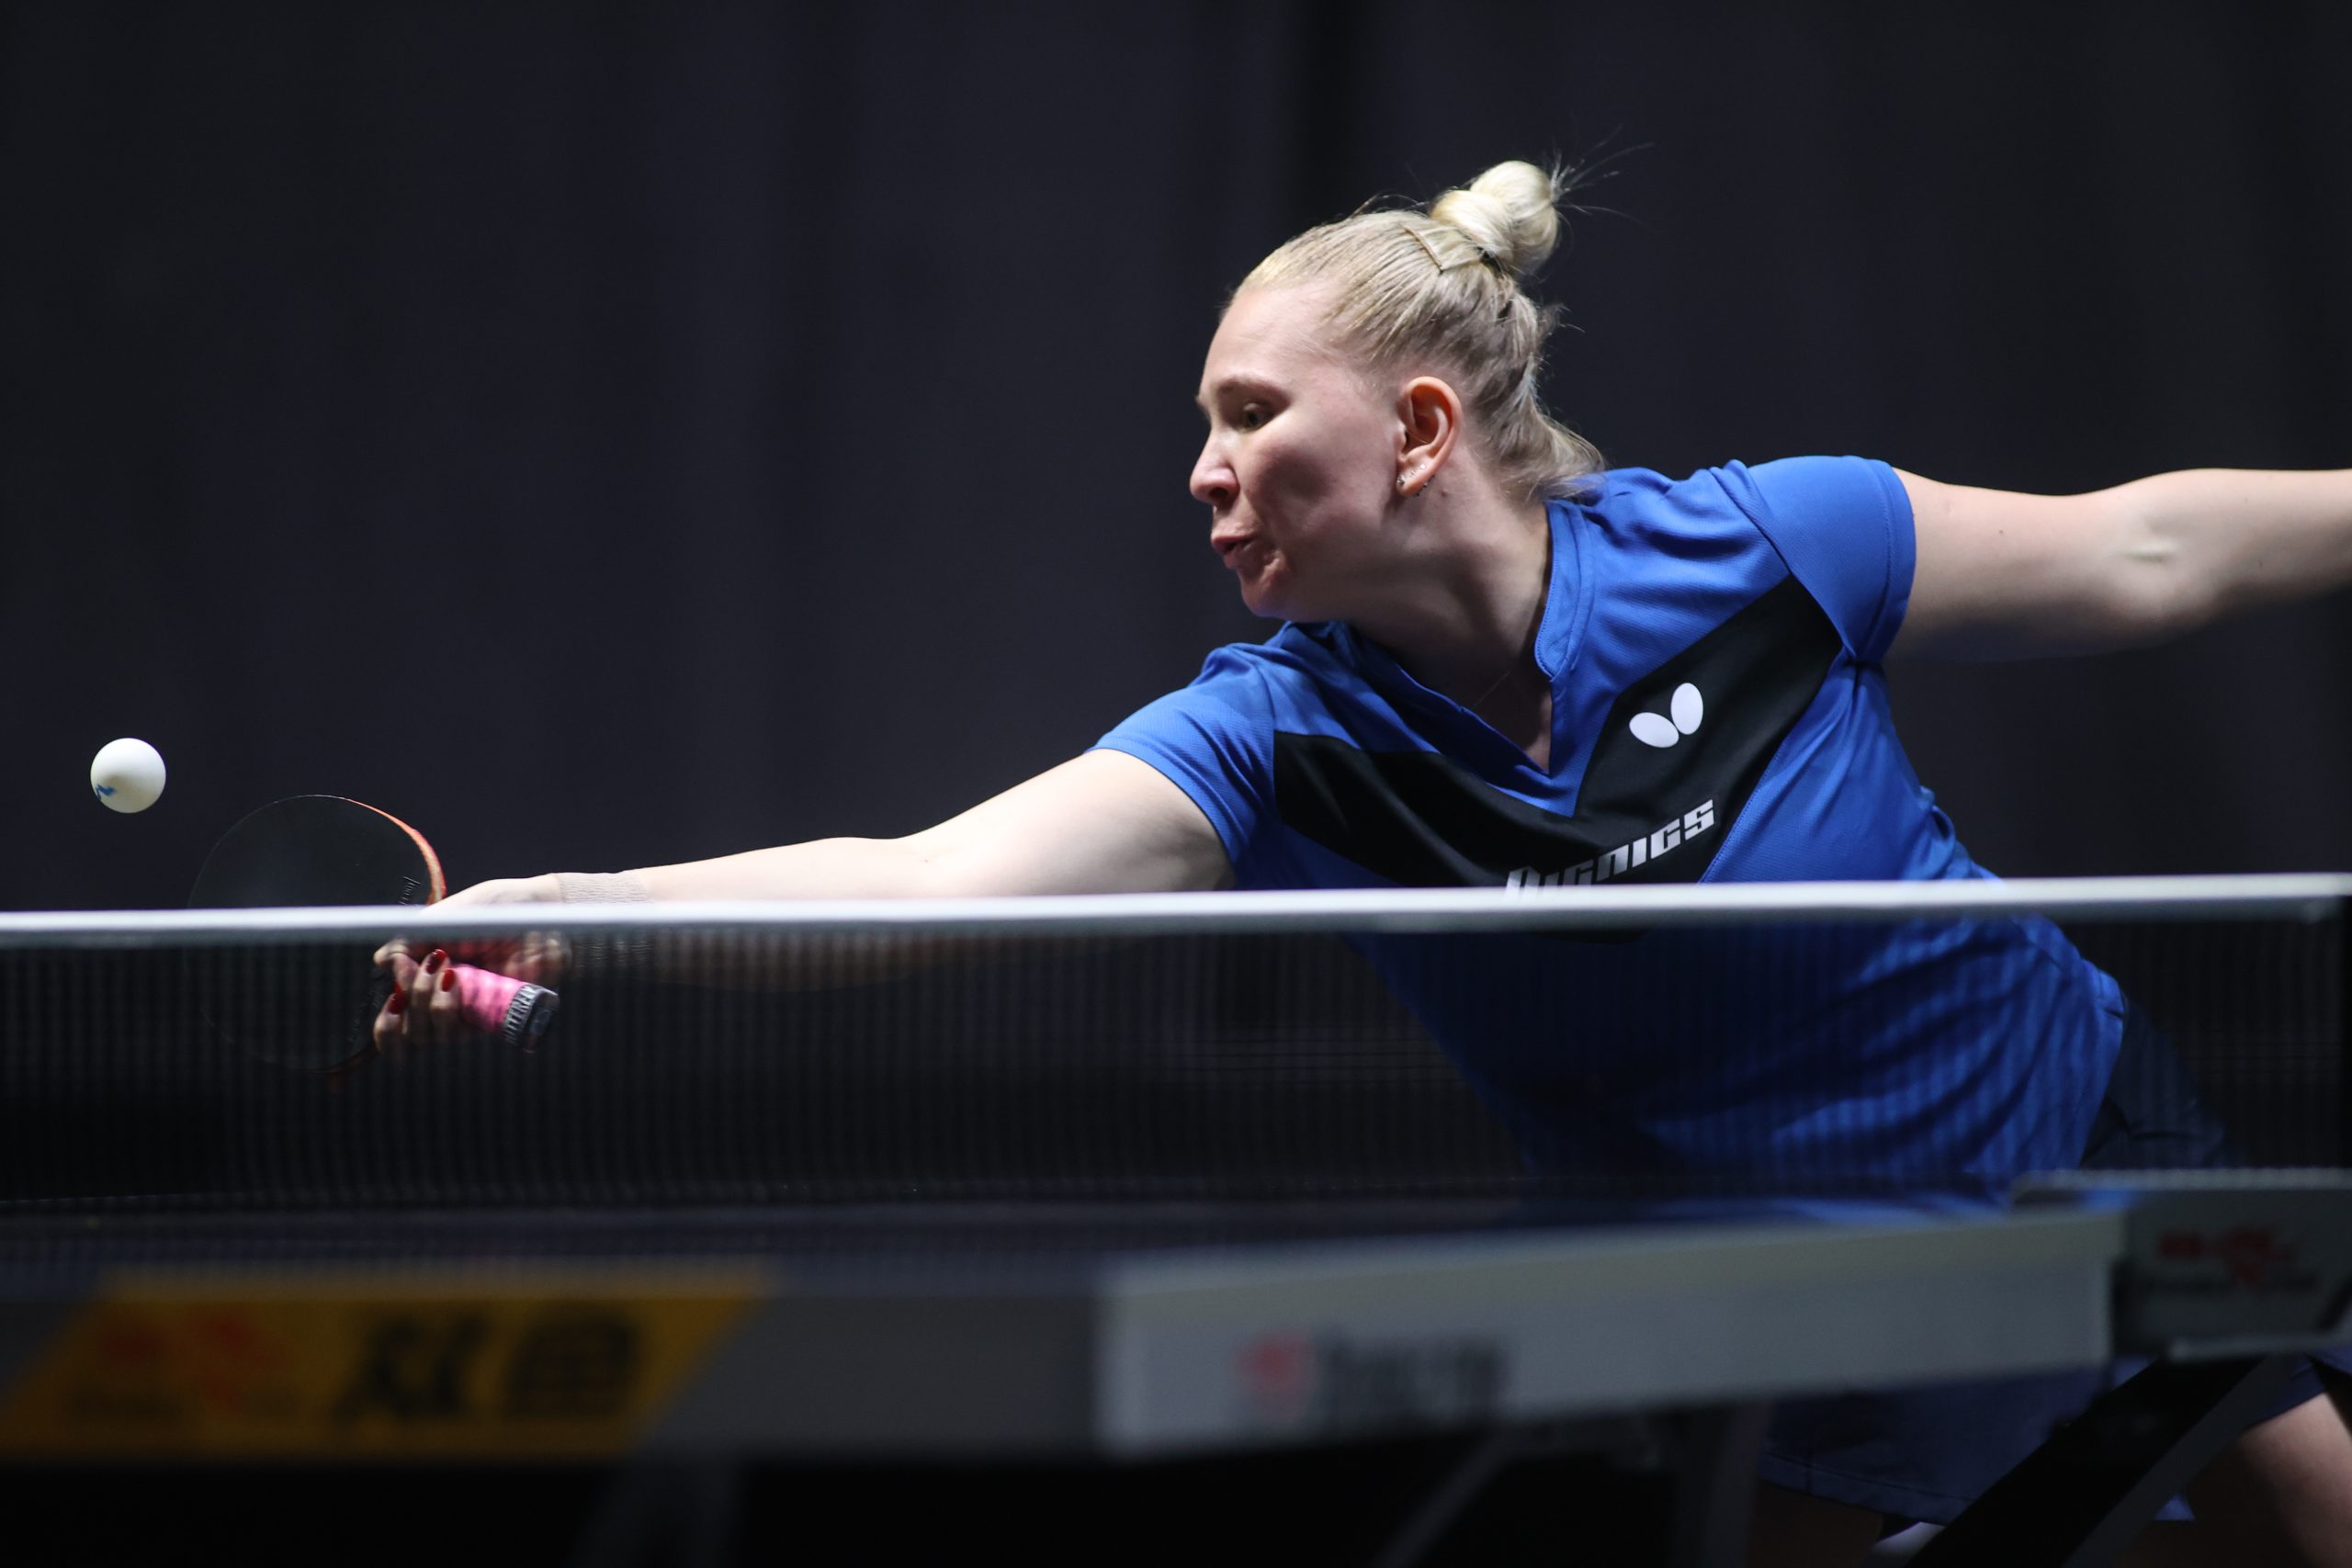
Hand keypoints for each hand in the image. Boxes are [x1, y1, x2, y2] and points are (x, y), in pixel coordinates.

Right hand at [371, 875, 565, 1062]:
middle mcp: (445, 1002)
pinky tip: (455, 982)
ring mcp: (469, 1011)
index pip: (395, 1019)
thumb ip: (409, 942)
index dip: (387, 1017)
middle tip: (423, 969)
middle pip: (407, 1034)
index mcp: (429, 979)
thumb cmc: (492, 911)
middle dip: (409, 1001)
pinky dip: (449, 1010)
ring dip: (428, 1005)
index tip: (397, 979)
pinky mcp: (494, 1017)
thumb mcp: (442, 920)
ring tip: (446, 971)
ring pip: (430, 1037)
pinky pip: (462, 1033)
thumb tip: (379, 961)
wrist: (538, 911)